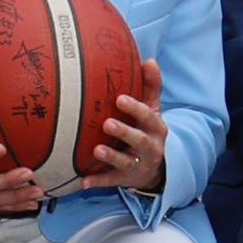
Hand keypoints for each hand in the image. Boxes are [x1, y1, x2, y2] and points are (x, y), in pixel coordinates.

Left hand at [78, 71, 170, 198]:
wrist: (158, 168)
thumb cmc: (149, 130)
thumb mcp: (153, 110)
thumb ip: (151, 86)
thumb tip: (149, 60)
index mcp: (156, 128)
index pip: (148, 117)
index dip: (135, 108)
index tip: (120, 99)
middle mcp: (151, 148)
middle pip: (139, 140)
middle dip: (124, 132)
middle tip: (107, 123)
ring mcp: (139, 165)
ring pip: (126, 163)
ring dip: (111, 157)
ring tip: (97, 150)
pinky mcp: (127, 180)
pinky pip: (112, 182)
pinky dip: (98, 182)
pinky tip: (83, 182)